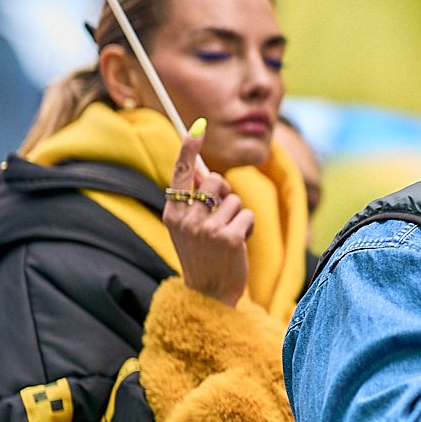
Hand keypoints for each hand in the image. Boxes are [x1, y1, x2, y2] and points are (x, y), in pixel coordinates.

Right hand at [166, 128, 252, 305]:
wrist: (210, 295)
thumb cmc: (203, 258)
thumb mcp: (189, 229)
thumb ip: (194, 203)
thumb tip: (207, 172)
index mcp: (172, 213)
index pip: (181, 173)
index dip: (189, 147)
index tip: (197, 126)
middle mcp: (186, 218)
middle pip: (216, 180)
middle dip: (224, 194)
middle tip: (221, 217)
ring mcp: (206, 228)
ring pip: (235, 199)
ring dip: (237, 216)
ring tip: (228, 237)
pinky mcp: (228, 237)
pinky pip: (247, 215)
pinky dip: (247, 228)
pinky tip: (238, 246)